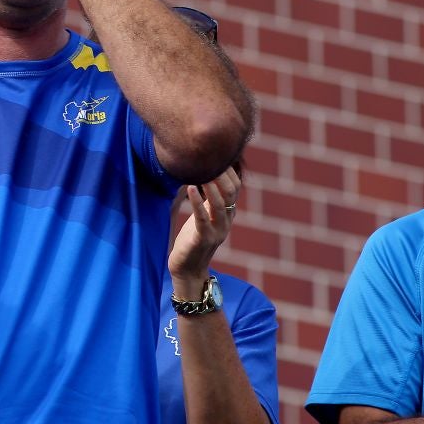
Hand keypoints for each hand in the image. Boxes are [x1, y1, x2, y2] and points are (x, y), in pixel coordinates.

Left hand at [169, 167, 239, 294]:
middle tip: (207, 156)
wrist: (187, 270)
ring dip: (210, 184)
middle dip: (221, 173)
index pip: (235, 186)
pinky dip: (197, 201)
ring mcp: (217, 230)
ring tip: (200, 169)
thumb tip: (201, 172)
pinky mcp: (203, 239)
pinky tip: (190, 188)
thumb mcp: (203, 215)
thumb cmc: (192, 239)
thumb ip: (207, 198)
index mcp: (227, 214)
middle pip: (231, 192)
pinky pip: (202, 217)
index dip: (227, 169)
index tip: (214, 152)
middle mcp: (226, 221)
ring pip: (220, 203)